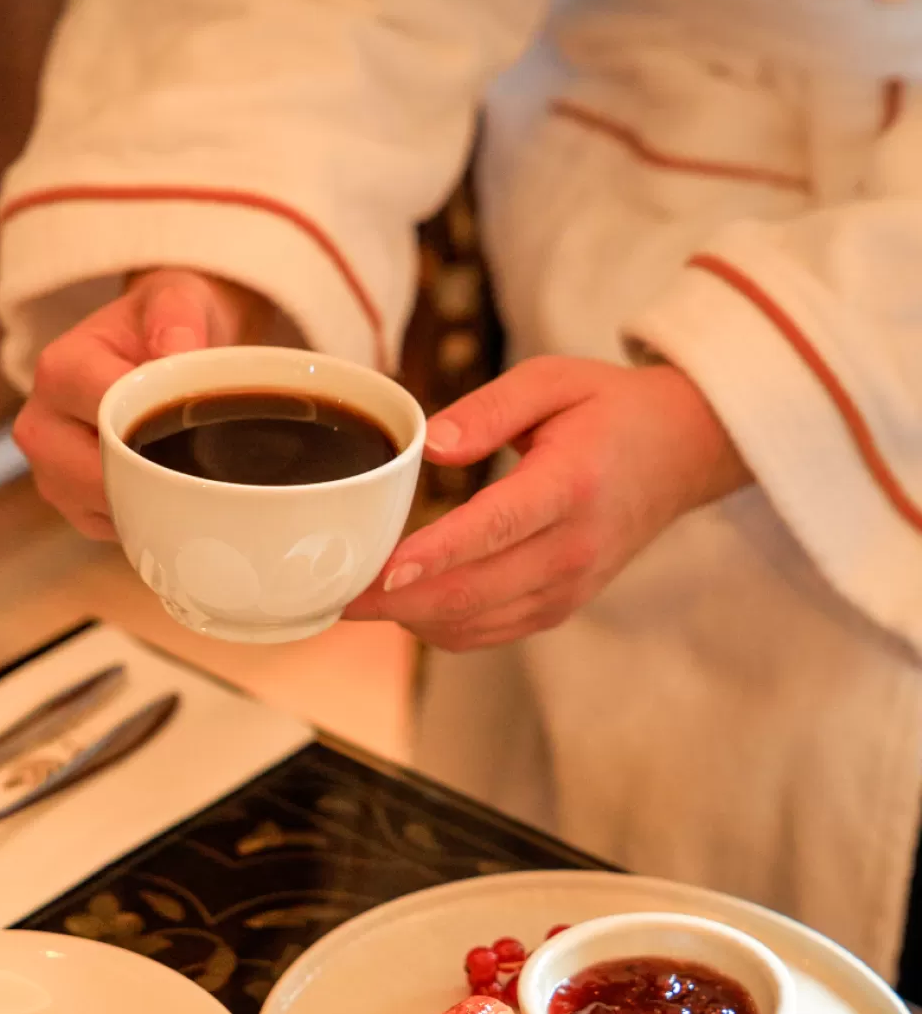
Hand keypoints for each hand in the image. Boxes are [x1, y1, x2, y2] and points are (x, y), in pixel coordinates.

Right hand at [12, 268, 273, 537]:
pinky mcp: (73, 506)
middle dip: (158, 472)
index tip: (202, 421)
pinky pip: (117, 527)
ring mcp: (51, 473)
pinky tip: (176, 490)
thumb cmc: (166, 323)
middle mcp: (41, 426)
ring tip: (195, 471)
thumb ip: (177, 315)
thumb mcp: (177, 298)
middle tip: (211, 461)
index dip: (160, 426)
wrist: (156, 347)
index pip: (107, 415)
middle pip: (97, 476)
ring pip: (107, 508)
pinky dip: (151, 516)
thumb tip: (178, 352)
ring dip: (157, 497)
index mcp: (59, 371)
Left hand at [344, 355, 750, 650]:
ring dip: (409, 618)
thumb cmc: (610, 411)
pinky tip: (402, 604)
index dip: (436, 554)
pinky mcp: (558, 608)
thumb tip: (429, 445)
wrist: (682, 454)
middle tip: (331, 595)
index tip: (383, 569)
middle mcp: (572, 550)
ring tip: (352, 600)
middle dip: (394, 602)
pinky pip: (486, 633)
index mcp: (570, 487)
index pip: (495, 529)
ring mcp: (567, 589)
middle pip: (471, 593)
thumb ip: (487, 409)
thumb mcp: (553, 380)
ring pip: (472, 624)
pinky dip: (438, 625)